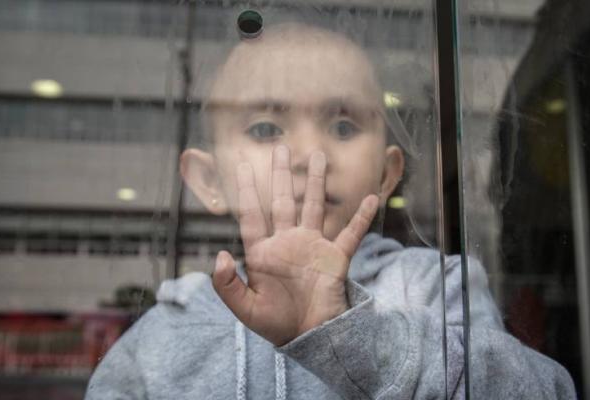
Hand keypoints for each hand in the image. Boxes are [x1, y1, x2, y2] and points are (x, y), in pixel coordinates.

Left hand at [211, 145, 378, 345]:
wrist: (311, 337)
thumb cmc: (276, 325)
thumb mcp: (246, 309)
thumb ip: (227, 285)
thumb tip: (219, 254)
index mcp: (264, 253)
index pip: (253, 214)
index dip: (248, 190)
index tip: (244, 165)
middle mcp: (288, 243)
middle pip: (283, 201)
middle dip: (281, 174)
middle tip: (280, 147)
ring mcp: (313, 248)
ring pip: (314, 206)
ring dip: (316, 182)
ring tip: (317, 156)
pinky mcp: (335, 258)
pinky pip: (351, 233)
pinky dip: (361, 217)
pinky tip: (370, 198)